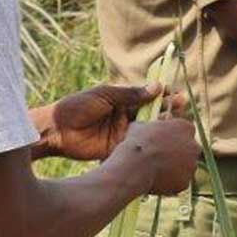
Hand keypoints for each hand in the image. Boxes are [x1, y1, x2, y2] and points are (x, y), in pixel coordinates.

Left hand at [41, 83, 187, 160]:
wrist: (57, 130)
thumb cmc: (77, 106)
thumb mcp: (105, 95)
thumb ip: (130, 94)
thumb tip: (157, 87)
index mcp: (122, 101)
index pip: (147, 97)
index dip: (162, 95)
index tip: (175, 94)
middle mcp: (126, 116)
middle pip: (152, 113)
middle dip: (166, 110)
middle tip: (180, 107)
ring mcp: (123, 133)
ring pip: (148, 129)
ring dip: (161, 127)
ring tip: (174, 123)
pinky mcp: (119, 148)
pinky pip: (138, 146)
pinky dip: (149, 144)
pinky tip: (161, 142)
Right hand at [115, 119, 200, 195]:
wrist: (136, 165)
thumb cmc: (136, 143)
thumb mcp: (141, 126)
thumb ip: (153, 124)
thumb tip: (158, 121)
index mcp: (186, 128)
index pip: (185, 132)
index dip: (173, 138)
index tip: (162, 142)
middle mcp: (194, 146)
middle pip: (188, 150)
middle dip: (177, 154)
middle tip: (160, 158)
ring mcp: (192, 165)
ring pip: (183, 168)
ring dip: (173, 169)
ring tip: (153, 170)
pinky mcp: (185, 182)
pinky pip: (177, 183)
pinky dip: (168, 184)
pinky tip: (154, 181)